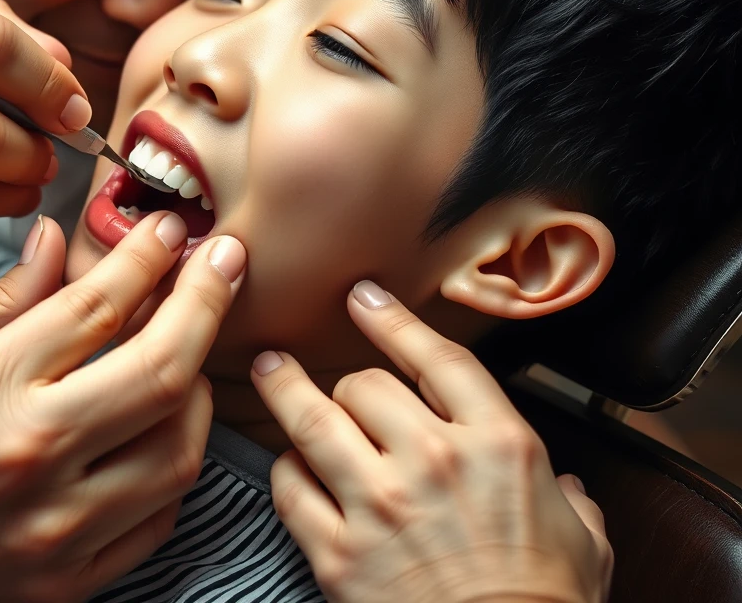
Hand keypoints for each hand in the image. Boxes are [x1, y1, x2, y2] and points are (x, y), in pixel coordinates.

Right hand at [0, 211, 247, 601]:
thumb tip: (59, 242)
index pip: (98, 307)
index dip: (147, 257)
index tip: (169, 228)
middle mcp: (26, 462)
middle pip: (161, 370)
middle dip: (207, 301)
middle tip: (225, 260)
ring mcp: (50, 534)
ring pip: (178, 450)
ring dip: (200, 385)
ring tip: (191, 345)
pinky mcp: (59, 585)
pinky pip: (155, 520)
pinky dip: (175, 464)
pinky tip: (166, 425)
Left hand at [252, 283, 612, 602]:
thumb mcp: (585, 543)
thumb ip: (571, 501)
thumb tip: (566, 490)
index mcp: (498, 444)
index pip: (435, 357)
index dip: (393, 319)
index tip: (364, 298)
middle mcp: (433, 461)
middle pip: (364, 384)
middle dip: (350, 381)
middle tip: (339, 383)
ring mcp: (380, 506)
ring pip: (314, 421)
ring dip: (284, 389)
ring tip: (268, 369)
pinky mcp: (340, 556)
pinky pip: (292, 491)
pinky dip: (286, 472)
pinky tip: (289, 467)